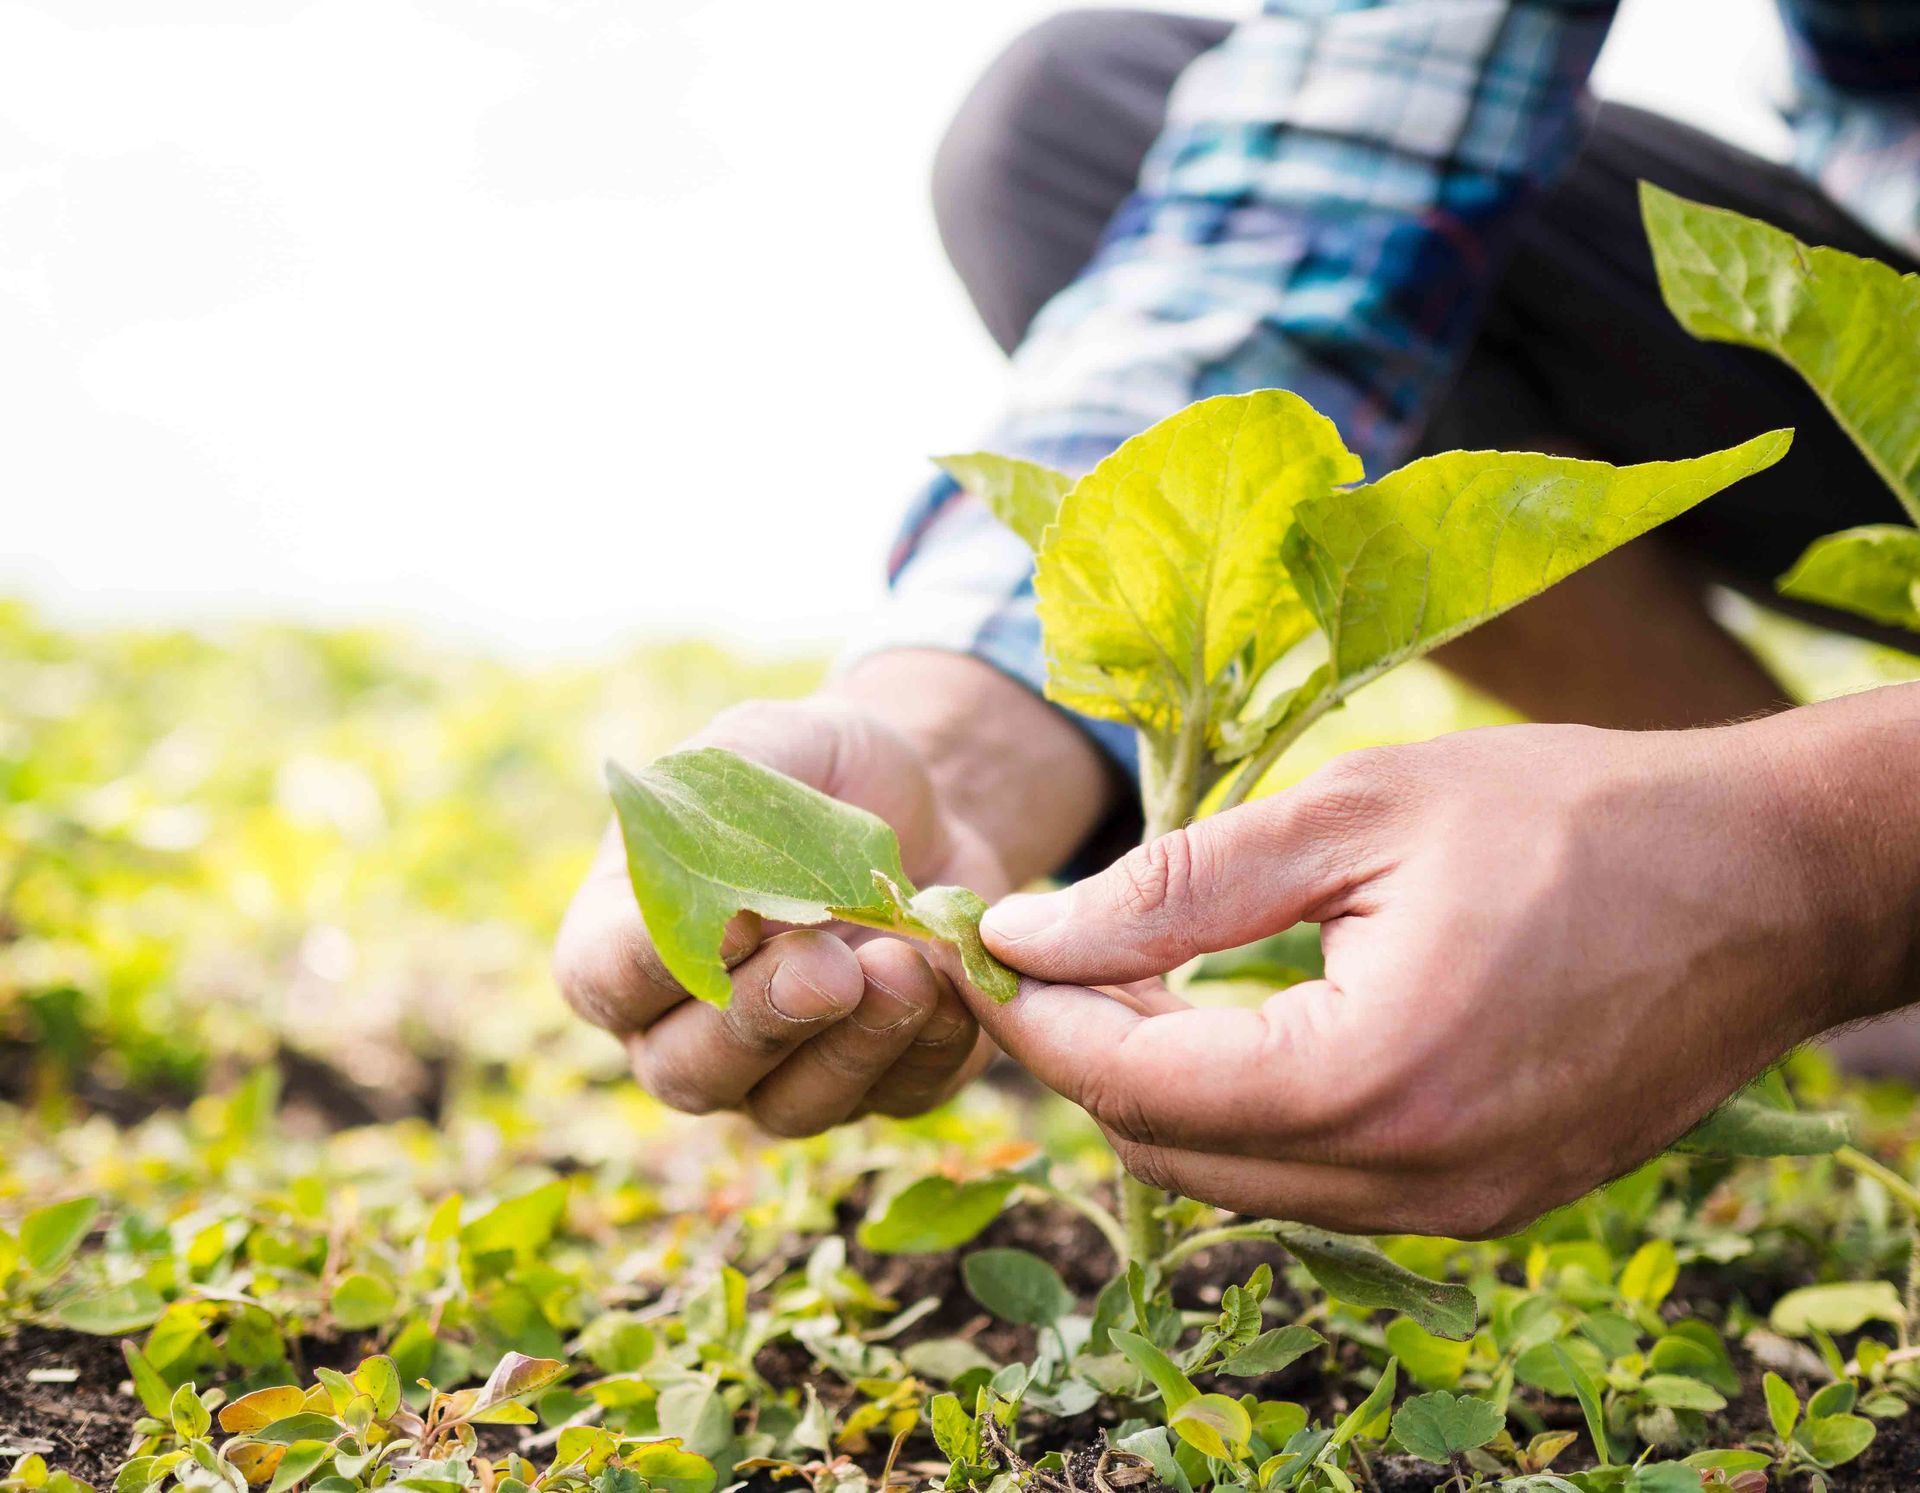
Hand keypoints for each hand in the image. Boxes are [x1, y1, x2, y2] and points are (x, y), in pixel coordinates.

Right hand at [554, 650, 1116, 1135]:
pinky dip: (927, 1048)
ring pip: (790, 1106)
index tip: (733, 920)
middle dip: (763, 1020)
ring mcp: (778, 1072)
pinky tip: (952, 983)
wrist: (926, 802)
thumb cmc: (816, 770)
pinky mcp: (876, 1086)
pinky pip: (893, 1098)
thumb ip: (719, 801)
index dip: (655, 964)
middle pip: (690, 1070)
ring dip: (851, 1047)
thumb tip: (721, 896)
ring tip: (906, 967)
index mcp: (627, 939)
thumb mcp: (764, 744)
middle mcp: (685, 1028)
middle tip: (831, 966)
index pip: (606, 979)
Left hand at [971, 694, 1919, 1236]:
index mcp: (1371, 1078)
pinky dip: (1246, 1111)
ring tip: (1132, 971)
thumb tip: (1025, 932)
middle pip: (1166, 1151)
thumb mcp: (1355, 814)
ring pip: (1233, 1180)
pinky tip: (1236, 1019)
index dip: (1035, 1013)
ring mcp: (1455, 1209)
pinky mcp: (1485, 1202)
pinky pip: (1313, 1181)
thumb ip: (1176, 886)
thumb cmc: (1573, 816)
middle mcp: (1411, 1179)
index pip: (1133, 1083)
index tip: (979, 941)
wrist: (1770, 880)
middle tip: (1043, 950)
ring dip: (1160, 1087)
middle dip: (1083, 1054)